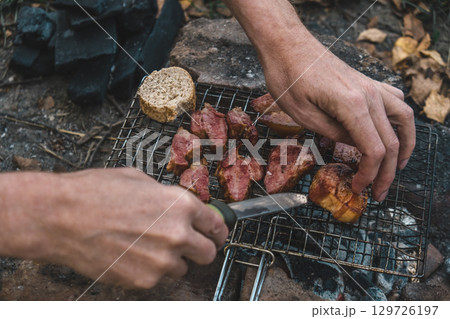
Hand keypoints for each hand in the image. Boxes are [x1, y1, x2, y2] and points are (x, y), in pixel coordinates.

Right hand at [0, 168, 227, 288]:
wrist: (60, 217)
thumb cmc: (94, 193)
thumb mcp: (139, 180)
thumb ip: (167, 196)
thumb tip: (178, 206)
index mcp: (180, 205)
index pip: (216, 225)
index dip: (217, 230)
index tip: (216, 233)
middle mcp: (177, 234)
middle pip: (209, 253)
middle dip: (200, 248)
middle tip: (187, 245)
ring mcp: (161, 261)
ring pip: (182, 268)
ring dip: (172, 260)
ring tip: (147, 247)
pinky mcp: (143, 281)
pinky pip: (158, 279)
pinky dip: (150, 270)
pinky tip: (131, 255)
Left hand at [225, 0, 415, 200]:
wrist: (287, 45)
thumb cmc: (287, 77)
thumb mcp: (303, 114)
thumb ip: (333, 133)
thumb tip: (354, 146)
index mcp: (352, 105)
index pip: (374, 150)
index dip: (370, 174)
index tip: (359, 187)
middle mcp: (369, 95)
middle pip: (392, 141)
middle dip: (386, 172)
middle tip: (378, 192)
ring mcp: (371, 86)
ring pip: (404, 120)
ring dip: (404, 147)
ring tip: (396, 167)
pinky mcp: (367, 82)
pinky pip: (395, 102)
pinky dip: (400, 122)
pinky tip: (393, 131)